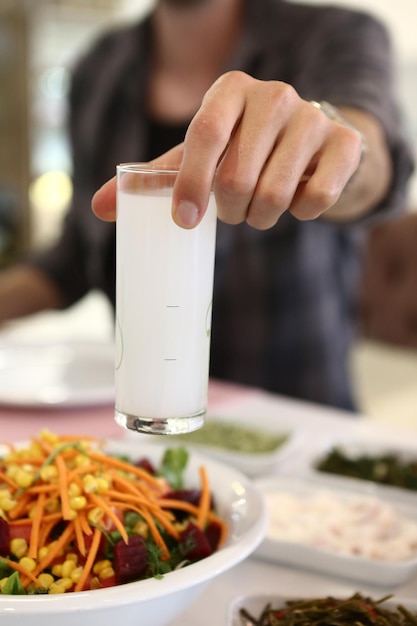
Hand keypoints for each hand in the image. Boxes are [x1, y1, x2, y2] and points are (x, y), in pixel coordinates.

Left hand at [92, 70, 362, 228]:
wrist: (313, 144)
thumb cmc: (245, 151)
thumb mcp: (200, 157)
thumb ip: (156, 178)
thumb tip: (100, 208)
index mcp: (230, 91)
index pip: (203, 135)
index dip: (190, 183)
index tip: (183, 221)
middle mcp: (274, 95)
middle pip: (238, 178)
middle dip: (230, 210)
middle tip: (234, 210)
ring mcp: (313, 117)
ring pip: (274, 195)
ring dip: (262, 217)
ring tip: (262, 207)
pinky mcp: (344, 144)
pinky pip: (315, 199)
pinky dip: (301, 214)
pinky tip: (298, 198)